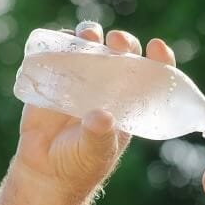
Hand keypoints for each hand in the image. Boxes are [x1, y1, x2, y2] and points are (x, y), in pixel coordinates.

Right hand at [11, 21, 177, 196]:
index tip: (157, 47)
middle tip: (117, 41)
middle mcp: (109, 85)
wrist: (45, 170)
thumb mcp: (95, 153)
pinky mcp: (55, 76)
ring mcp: (82, 78)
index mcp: (130, 102)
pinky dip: (61, 41)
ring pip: (91, 46)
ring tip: (89, 35)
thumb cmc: (80, 164)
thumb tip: (102, 117)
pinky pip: (59, 52)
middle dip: (124, 42)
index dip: (158, 59)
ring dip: (92, 35)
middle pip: (122, 53)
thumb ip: (99, 136)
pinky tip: (63, 39)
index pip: (152, 75)